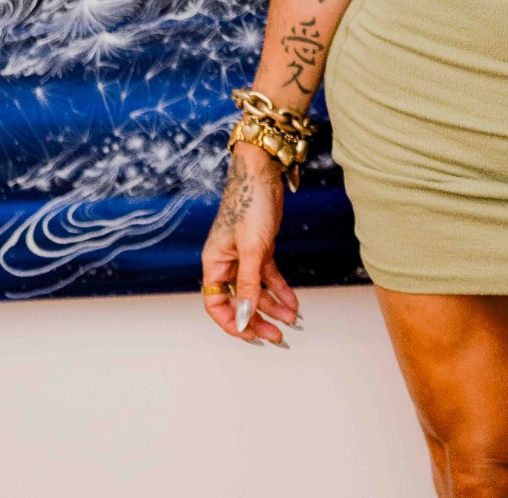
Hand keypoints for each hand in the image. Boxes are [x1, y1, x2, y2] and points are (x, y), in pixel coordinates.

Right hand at [201, 144, 301, 344]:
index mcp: (214, 263)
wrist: (262, 172)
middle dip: (257, 319)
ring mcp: (244, 255)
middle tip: (277, 336)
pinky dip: (281, 289)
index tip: (251, 336)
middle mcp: (226, 262)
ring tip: (292, 320)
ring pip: (256, 290)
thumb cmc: (250, 204)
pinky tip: (293, 302)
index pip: (216, 304)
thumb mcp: (252, 249)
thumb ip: (248, 286)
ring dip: (273, 306)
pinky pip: (269, 276)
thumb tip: (244, 318)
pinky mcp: (261, 248)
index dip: (231, 323)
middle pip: (239, 301)